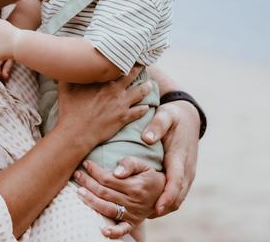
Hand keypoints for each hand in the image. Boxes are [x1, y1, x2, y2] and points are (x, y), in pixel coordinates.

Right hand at [56, 67, 150, 147]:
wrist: (77, 132)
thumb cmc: (69, 110)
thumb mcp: (64, 89)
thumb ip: (67, 76)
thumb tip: (64, 66)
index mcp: (102, 81)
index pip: (117, 66)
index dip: (123, 60)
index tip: (127, 55)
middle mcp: (115, 90)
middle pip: (131, 76)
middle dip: (139, 69)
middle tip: (143, 65)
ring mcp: (121, 104)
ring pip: (140, 93)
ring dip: (146, 88)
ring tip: (150, 84)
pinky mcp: (124, 118)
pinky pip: (139, 112)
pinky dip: (144, 108)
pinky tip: (146, 107)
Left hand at [74, 158, 165, 238]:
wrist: (163, 193)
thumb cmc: (148, 175)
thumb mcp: (142, 164)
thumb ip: (129, 163)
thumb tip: (116, 172)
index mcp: (135, 186)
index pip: (108, 179)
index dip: (94, 171)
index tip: (85, 163)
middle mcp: (134, 202)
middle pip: (104, 192)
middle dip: (88, 183)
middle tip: (77, 174)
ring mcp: (133, 214)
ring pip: (107, 208)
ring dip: (91, 201)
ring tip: (78, 191)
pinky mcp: (132, 223)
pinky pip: (122, 230)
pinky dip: (113, 233)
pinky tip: (102, 230)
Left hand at [141, 100, 199, 215]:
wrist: (189, 118)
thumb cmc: (173, 116)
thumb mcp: (166, 115)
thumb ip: (157, 125)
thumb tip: (147, 138)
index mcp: (180, 157)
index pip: (176, 181)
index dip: (167, 195)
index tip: (157, 208)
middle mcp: (186, 169)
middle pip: (178, 196)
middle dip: (163, 207)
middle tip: (143, 216)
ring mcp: (187, 174)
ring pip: (178, 198)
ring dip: (164, 207)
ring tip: (144, 215)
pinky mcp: (183, 176)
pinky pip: (177, 194)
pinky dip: (166, 202)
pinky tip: (151, 207)